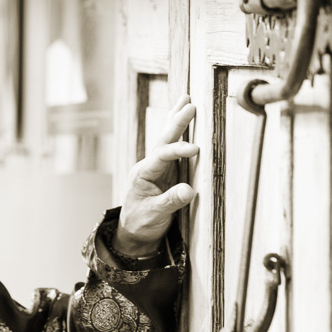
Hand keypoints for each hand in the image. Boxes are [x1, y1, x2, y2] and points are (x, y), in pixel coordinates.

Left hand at [115, 95, 198, 256]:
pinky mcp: (166, 172)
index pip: (162, 156)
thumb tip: (189, 190)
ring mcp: (157, 167)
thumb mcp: (155, 215)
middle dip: (177, 122)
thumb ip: (171, 202)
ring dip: (177, 120)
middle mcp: (149, 166)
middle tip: (190, 104)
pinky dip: (179, 132)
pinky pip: (172, 148)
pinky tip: (182, 118)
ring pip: (167, 139)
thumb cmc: (141, 223)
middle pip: (164, 139)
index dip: (179, 150)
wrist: (134, 232)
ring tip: (187, 100)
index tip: (196, 149)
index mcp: (143, 174)